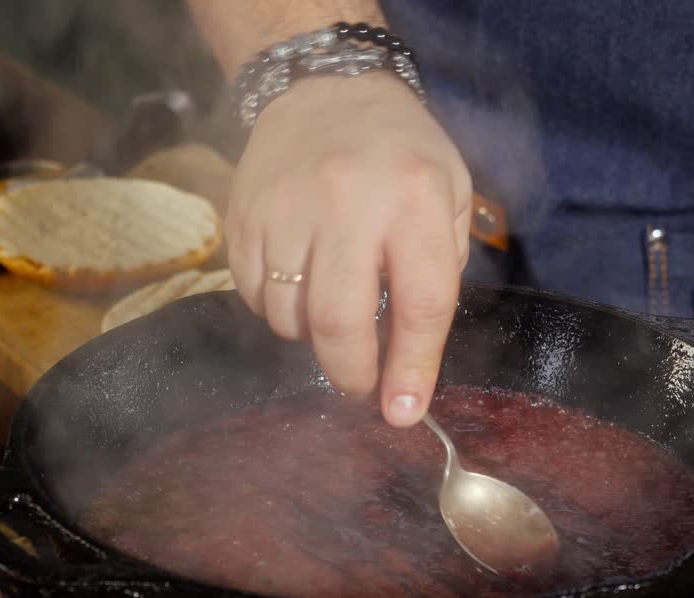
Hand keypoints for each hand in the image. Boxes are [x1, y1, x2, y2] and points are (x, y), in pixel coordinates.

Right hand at [226, 71, 471, 426]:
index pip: (420, 305)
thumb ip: (439, 269)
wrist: (324, 88)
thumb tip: (411, 359)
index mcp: (414, 199)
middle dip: (351, 373)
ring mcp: (286, 208)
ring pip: (288, 316)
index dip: (412, 369)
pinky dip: (276, 308)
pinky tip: (297, 283)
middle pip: (339, 323)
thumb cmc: (400, 151)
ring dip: (311, 337)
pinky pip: (251, 295)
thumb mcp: (450, 193)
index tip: (404, 412)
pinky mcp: (243, 214)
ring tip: (330, 311)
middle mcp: (347, 203)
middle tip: (359, 384)